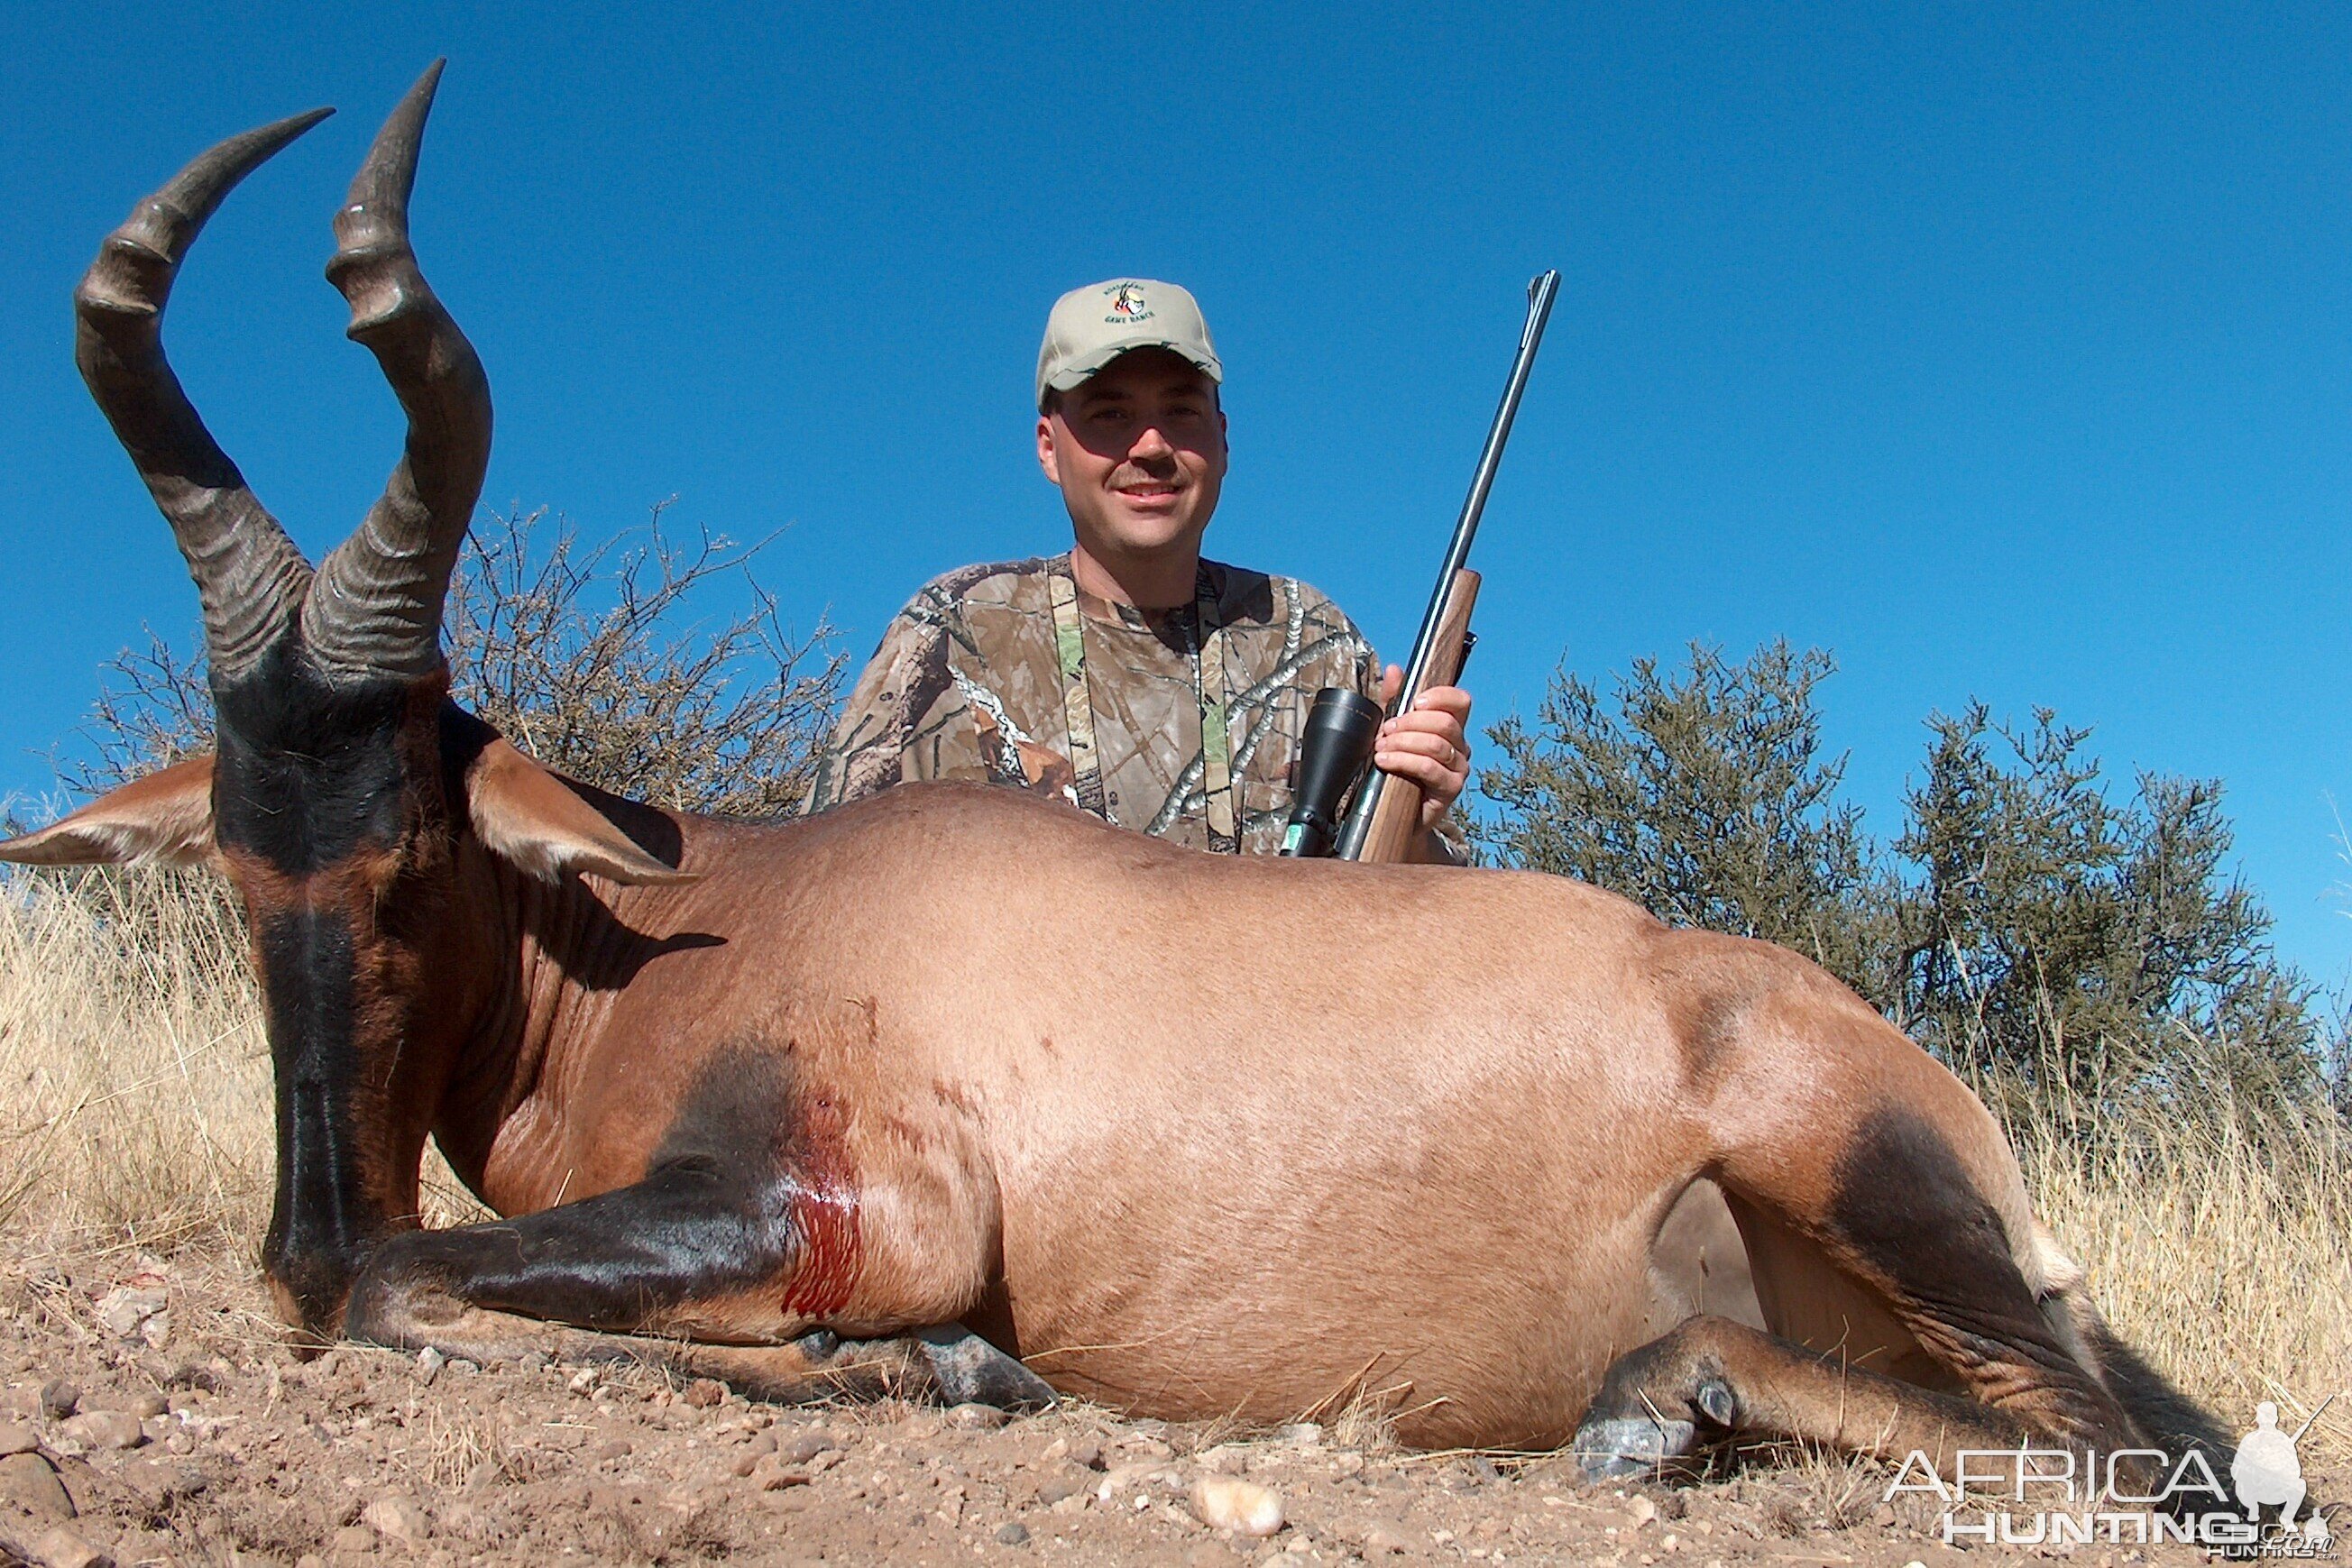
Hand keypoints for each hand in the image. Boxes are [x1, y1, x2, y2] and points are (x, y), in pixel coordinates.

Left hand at [1374, 666, 1472, 833]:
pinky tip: (1385, 762)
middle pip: (1444, 722)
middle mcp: (1460, 746)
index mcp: (1450, 727)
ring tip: (1380, 748)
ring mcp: (1458, 768)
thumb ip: (1394, 700)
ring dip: (1403, 743)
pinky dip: (1404, 761)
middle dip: (1409, 723)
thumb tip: (1394, 670)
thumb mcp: (1391, 730)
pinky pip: (1430, 768)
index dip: (1441, 696)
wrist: (1392, 812)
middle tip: (1386, 730)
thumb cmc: (1396, 769)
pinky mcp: (1450, 789)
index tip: (1414, 702)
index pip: (1460, 701)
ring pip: (1436, 744)